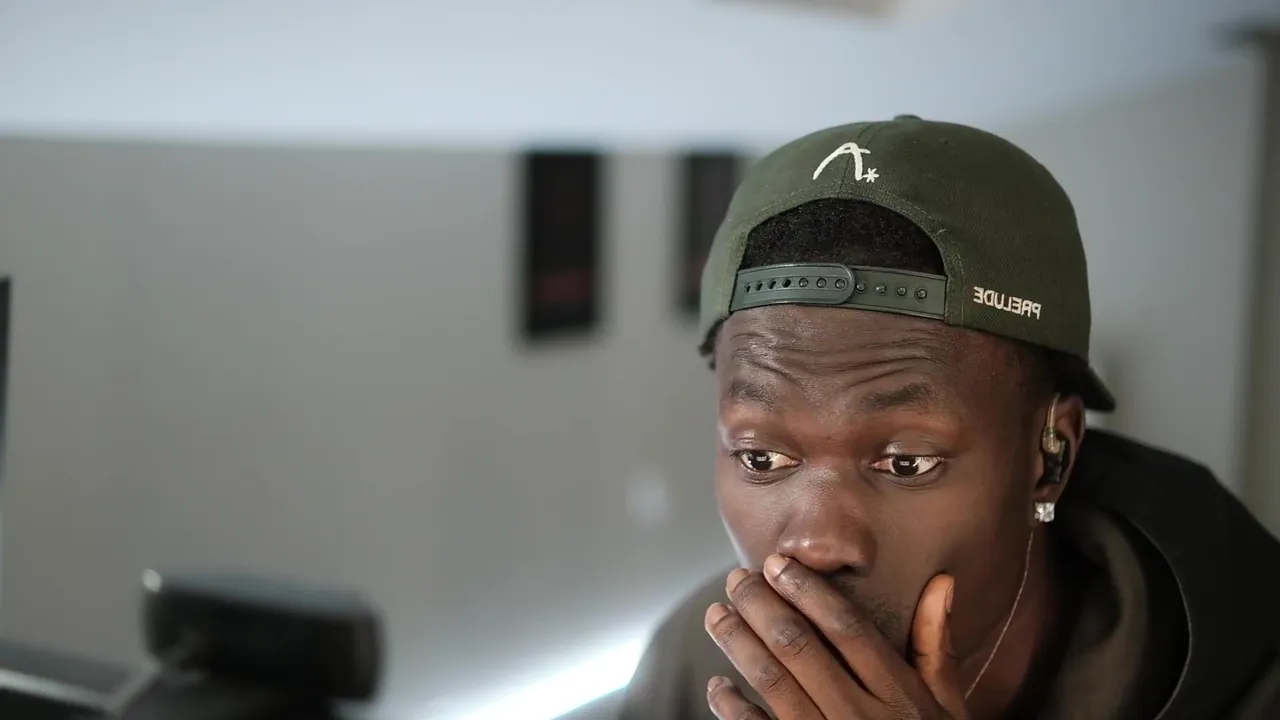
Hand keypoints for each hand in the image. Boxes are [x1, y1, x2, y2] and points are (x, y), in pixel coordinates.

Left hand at [704, 554, 966, 719]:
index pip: (848, 629)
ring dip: (737, 643)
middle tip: (738, 579)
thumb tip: (941, 583)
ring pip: (772, 681)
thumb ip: (935, 648)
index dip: (809, 591)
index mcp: (898, 696)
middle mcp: (860, 717)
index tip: (778, 563)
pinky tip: (718, 685)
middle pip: (799, 647)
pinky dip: (731, 707)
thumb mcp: (946, 708)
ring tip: (717, 615)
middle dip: (761, 606)